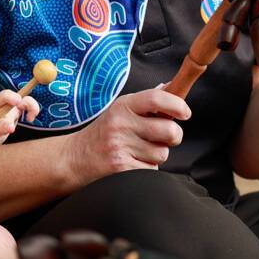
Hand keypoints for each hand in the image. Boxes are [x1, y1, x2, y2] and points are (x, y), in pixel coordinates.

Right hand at [63, 89, 189, 182]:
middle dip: (173, 136)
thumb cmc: (103, 133)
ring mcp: (120, 148)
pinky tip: (132, 163)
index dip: (178, 105)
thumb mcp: (120, 110)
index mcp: (123, 106)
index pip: (157, 99)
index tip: (185, 112)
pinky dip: (147, 169)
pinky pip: (152, 170)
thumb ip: (147, 101)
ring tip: (139, 151)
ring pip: (162, 153)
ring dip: (157, 155)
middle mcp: (121, 125)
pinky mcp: (121, 169)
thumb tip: (173, 88)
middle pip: (169, 130)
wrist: (74, 158)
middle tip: (163, 137)